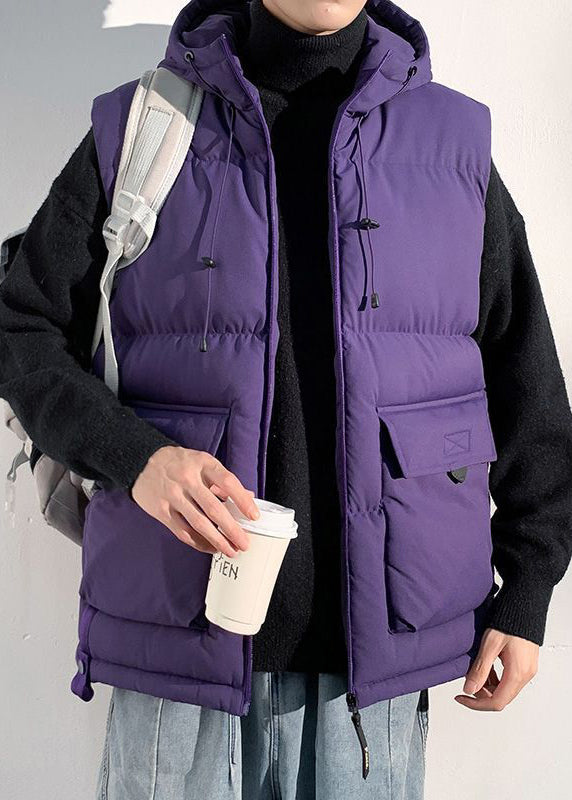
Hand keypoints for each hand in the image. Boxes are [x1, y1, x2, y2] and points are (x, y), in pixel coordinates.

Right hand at [131, 445, 258, 557]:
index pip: (227, 482)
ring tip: (230, 550)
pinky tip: (210, 548)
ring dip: (217, 540)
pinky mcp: (161, 511)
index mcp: (202, 464)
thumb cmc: (178, 462)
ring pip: (198, 523)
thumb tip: (248, 497)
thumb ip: (223, 480)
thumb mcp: (202, 462)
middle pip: (214, 508)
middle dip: (232, 529)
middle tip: (244, 543)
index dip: (242, 501)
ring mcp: (173, 496)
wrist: (141, 462)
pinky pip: (182, 531)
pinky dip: (198, 542)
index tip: (253, 516)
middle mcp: (187, 480)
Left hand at [454, 628, 538, 710]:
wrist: (524, 605)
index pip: (496, 702)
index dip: (476, 704)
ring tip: (475, 671)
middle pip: (501, 698)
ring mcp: (527, 670)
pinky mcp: (525, 664)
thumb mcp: (490, 645)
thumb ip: (480, 669)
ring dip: (488, 686)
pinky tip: (487, 668)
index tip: (461, 697)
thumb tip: (469, 689)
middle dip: (481, 694)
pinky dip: (496, 678)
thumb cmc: (509, 621)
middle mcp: (526, 675)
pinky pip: (510, 679)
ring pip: (505, 689)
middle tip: (468, 682)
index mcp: (518, 673)